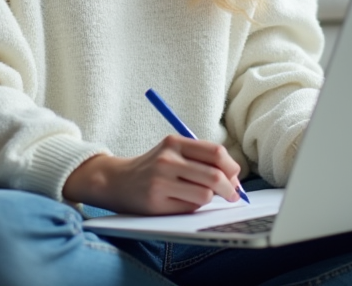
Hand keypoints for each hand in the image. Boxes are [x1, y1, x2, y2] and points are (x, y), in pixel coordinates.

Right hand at [63, 135, 243, 214]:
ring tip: (201, 196)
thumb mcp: (173, 151)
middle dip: (230, 189)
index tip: (235, 177)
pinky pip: (190, 208)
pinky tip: (183, 202)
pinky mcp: (156, 202)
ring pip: (205, 195)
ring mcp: (161, 181)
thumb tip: (234, 178)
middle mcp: (168, 160)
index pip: (216, 153)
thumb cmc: (153, 167)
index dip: (232, 167)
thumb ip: (201, 158)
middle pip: (215, 176)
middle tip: (232, 195)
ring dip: (210, 199)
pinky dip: (194, 207)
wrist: (117, 181)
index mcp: (175, 142)